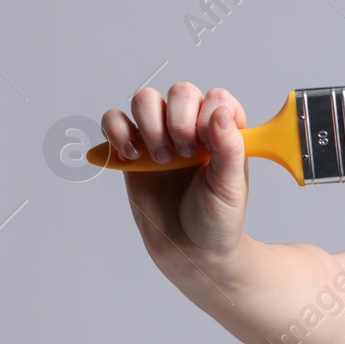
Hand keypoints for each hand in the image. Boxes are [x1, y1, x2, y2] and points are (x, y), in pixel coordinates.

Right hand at [102, 82, 250, 275]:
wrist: (190, 250)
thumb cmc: (217, 220)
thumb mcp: (230, 188)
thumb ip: (229, 148)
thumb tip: (220, 113)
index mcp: (223, 133)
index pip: (216, 98)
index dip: (208, 115)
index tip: (207, 146)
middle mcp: (192, 129)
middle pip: (179, 92)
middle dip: (178, 120)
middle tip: (183, 155)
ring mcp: (160, 137)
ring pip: (145, 99)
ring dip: (150, 124)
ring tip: (162, 158)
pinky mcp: (132, 151)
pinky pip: (114, 120)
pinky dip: (116, 130)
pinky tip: (129, 154)